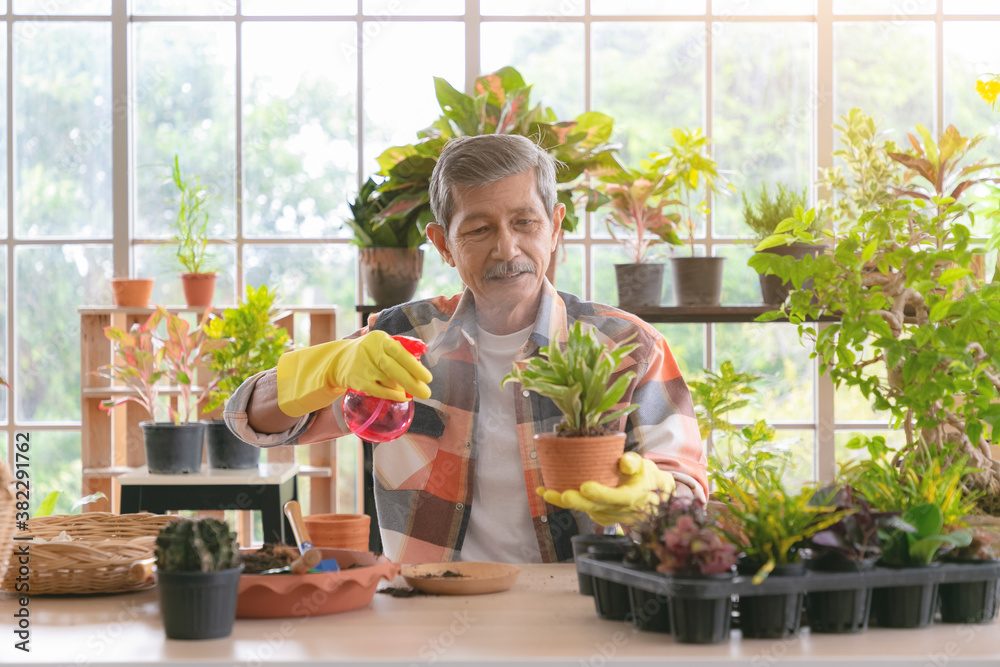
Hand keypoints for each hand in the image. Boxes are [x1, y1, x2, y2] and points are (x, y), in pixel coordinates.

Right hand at [276, 331, 432, 416]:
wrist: (339, 360)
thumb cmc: (370, 351)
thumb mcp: (382, 342)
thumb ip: (401, 345)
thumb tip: (423, 349)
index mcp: (380, 339)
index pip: (400, 352)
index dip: (415, 366)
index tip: (428, 378)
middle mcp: (371, 351)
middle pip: (395, 369)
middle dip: (413, 383)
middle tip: (427, 393)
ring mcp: (364, 368)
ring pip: (389, 382)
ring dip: (404, 388)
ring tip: (413, 391)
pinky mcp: (359, 382)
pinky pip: (381, 391)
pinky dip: (394, 395)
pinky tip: (403, 396)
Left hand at [537, 452, 675, 525]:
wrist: (654, 496)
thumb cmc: (646, 476)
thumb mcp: (644, 466)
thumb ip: (634, 462)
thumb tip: (624, 461)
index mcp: (633, 497)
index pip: (616, 497)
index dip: (600, 493)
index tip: (585, 486)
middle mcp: (621, 511)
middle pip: (596, 508)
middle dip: (576, 502)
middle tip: (559, 494)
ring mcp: (612, 517)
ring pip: (587, 511)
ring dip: (565, 503)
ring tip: (545, 491)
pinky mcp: (603, 518)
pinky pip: (584, 512)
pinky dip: (569, 503)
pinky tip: (551, 494)